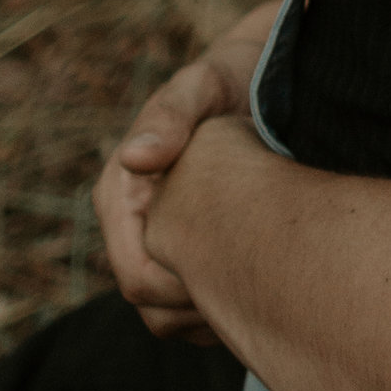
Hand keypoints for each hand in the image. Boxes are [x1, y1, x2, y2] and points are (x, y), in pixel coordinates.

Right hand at [93, 0, 284, 338]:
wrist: (254, 76)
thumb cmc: (228, 77)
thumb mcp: (203, 86)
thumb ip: (172, 117)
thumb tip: (134, 158)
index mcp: (120, 194)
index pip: (137, 277)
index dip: (183, 291)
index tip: (241, 276)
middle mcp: (130, 225)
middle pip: (153, 304)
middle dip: (203, 306)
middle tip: (266, 288)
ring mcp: (153, 241)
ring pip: (171, 313)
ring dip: (215, 311)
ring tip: (270, 286)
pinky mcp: (180, 251)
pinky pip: (193, 306)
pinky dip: (227, 306)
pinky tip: (268, 285)